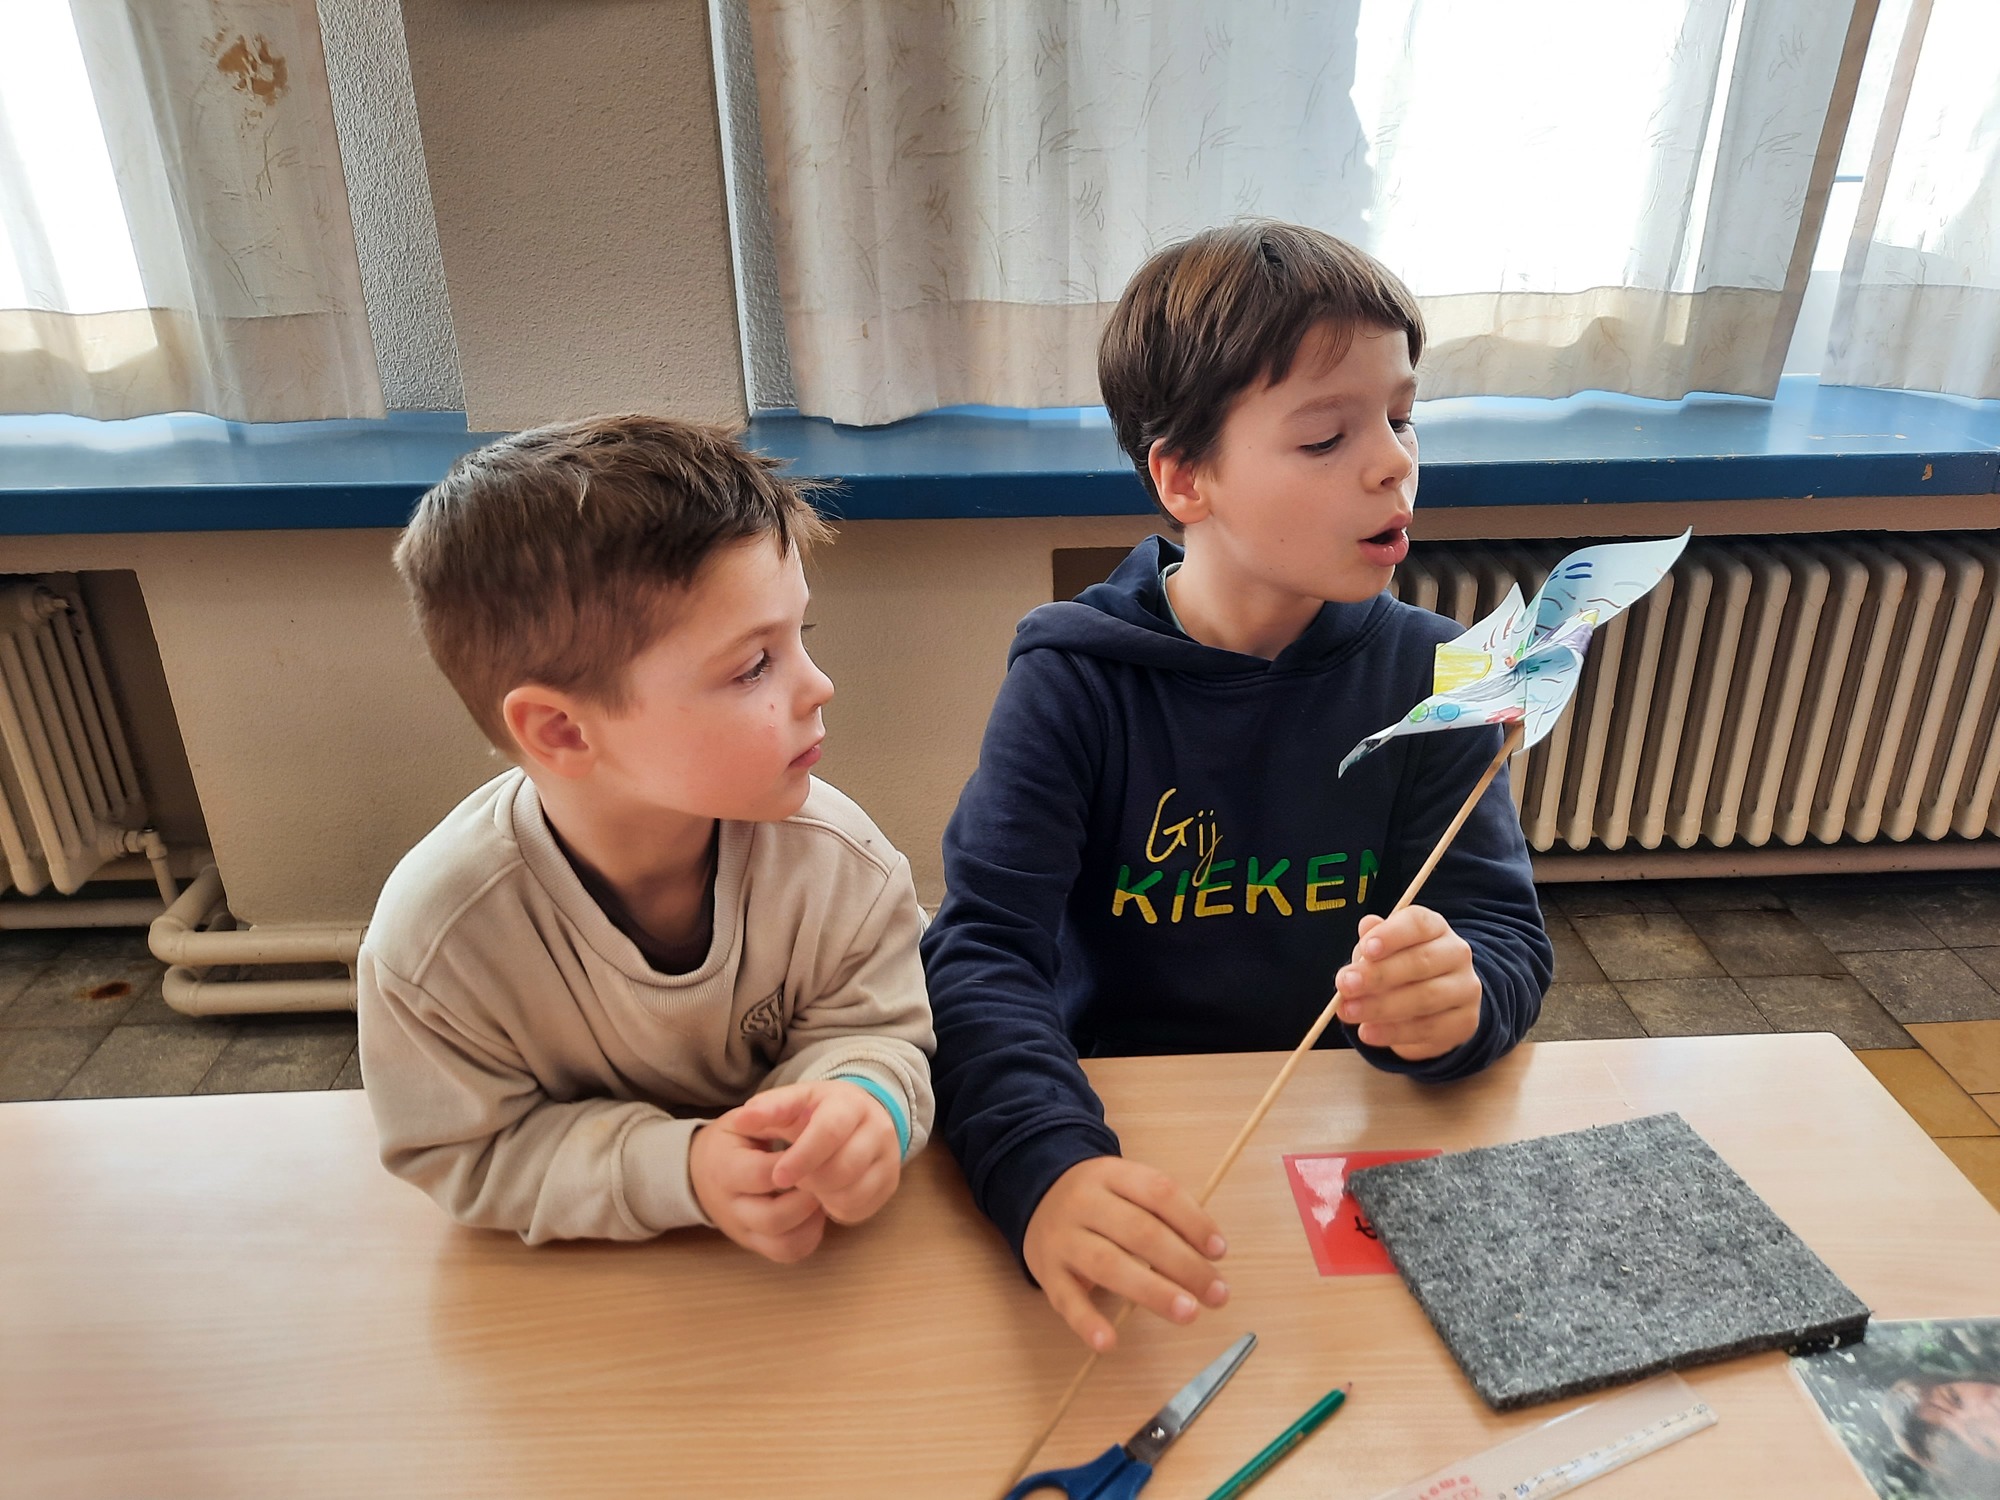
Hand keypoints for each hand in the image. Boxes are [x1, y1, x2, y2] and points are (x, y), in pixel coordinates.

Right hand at [688, 1101, 826, 1263]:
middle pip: (774, 1218)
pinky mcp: (754, 1245)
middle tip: (827, 1178)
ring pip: (783, 1243)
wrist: (698, 1171)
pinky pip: (786, 1253)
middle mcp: (730, 1207)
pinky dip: (808, 1237)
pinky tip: (815, 1213)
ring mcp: (742, 1231)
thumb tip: (792, 1113)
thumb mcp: (742, 1119)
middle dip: (808, 1199)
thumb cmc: (730, 1140)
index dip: (797, 1165)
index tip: (819, 1152)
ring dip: (812, 1221)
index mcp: (724, 1169)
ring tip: (823, 1195)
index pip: (764, 1174)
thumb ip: (769, 1114)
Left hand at [735, 1080, 902, 1226]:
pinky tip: (826, 1195)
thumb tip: (741, 1119)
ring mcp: (889, 1156)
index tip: (778, 1177)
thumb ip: (768, 1109)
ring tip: (810, 1185)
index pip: (830, 1132)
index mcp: (849, 1103)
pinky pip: (862, 1209)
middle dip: (811, 1181)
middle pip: (844, 1168)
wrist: (857, 1118)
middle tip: (795, 1179)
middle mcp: (878, 1127)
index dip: (802, 1158)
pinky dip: (837, 1209)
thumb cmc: (816, 1112)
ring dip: (823, 1197)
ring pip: (854, 1193)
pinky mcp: (891, 1182)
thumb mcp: (793, 1103)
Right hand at [1022, 1156, 1229, 1352]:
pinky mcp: (1046, 1272)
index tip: (1219, 1251)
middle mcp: (1084, 1202)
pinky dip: (1087, 1322)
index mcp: (1111, 1174)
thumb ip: (1162, 1214)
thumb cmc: (1099, 1200)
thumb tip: (1208, 1256)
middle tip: (1217, 1293)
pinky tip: (1109, 1341)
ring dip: (1152, 1291)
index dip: (1193, 1221)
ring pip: (1108, 1264)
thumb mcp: (1126, 1188)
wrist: (1035, 1194)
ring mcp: (1062, 1237)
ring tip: (1188, 1313)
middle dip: (1184, 1264)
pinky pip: (1066, 1300)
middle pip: (1139, 1231)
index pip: (1158, 1192)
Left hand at [1334, 906, 1481, 1059]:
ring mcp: (1465, 988)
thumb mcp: (1381, 952)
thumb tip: (1367, 925)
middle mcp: (1456, 953)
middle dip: (1378, 975)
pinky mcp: (1465, 1021)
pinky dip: (1394, 1032)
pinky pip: (1428, 1028)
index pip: (1418, 923)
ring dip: (1381, 1006)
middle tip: (1345, 985)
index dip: (1391, 935)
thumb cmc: (1399, 970)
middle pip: (1420, 961)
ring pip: (1424, 997)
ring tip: (1348, 1012)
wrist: (1433, 1009)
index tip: (1366, 949)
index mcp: (1435, 928)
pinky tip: (1367, 1032)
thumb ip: (1371, 942)